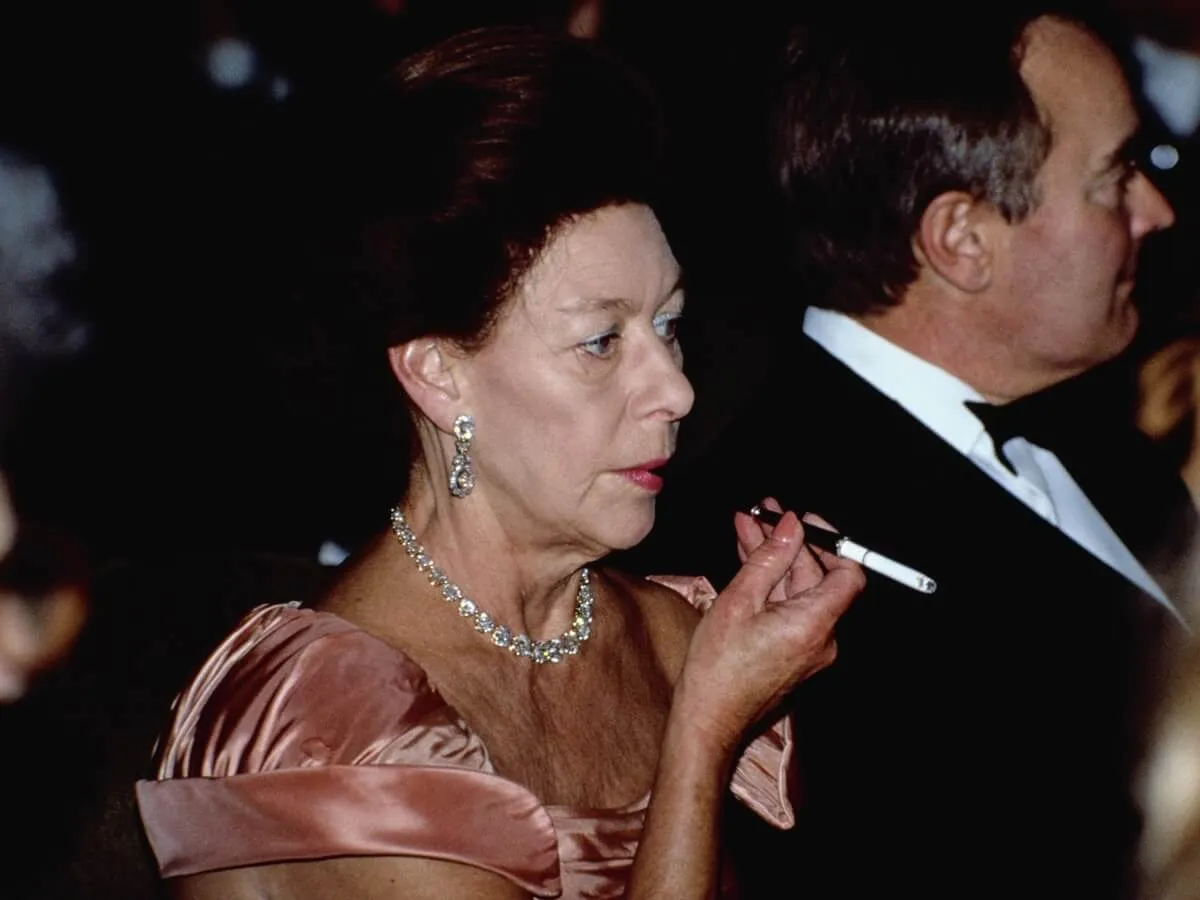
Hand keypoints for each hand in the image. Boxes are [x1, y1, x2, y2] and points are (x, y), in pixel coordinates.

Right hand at [674, 504, 864, 755]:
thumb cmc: (718, 668)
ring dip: (775, 560)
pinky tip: (748, 561)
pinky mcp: (793, 654)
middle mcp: (821, 638)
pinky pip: (789, 610)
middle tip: (759, 514)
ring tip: (746, 528)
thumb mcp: (739, 601)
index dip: (829, 542)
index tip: (802, 520)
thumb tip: (789, 525)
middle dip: (788, 543)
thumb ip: (769, 559)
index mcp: (815, 623)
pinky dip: (772, 586)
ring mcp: (808, 648)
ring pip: (797, 591)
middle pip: (816, 577)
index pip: (848, 573)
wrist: (708, 720)